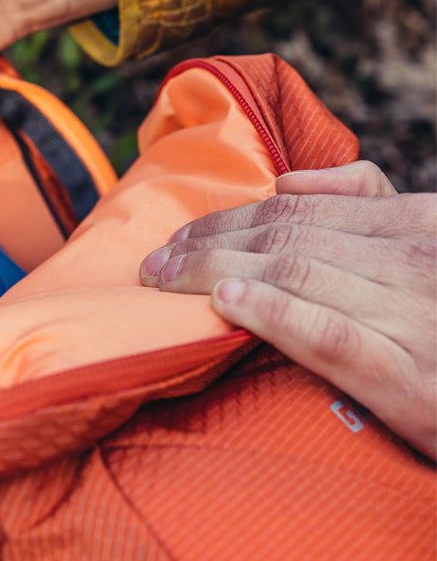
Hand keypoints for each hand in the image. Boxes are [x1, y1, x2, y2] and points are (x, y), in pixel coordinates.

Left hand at [139, 162, 436, 457]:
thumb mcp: (430, 242)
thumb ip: (370, 201)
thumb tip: (287, 179)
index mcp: (416, 224)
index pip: (299, 210)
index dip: (226, 220)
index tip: (176, 236)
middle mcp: (413, 261)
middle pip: (285, 239)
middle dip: (207, 247)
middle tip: (152, 264)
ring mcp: (413, 317)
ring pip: (297, 275)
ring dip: (216, 273)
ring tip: (165, 281)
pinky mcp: (411, 382)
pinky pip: (334, 337)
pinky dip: (277, 315)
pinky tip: (230, 304)